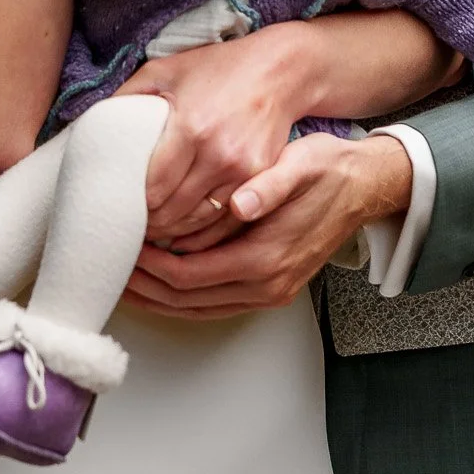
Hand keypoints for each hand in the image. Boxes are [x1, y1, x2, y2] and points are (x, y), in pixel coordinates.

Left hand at [114, 27, 311, 240]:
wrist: (281, 69)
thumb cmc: (218, 67)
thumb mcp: (165, 70)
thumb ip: (128, 97)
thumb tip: (95, 127)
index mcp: (190, 127)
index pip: (153, 187)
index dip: (133, 205)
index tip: (120, 208)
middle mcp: (218, 153)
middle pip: (174, 210)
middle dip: (149, 223)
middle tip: (131, 226)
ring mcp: (243, 169)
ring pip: (200, 220)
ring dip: (174, 231)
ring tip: (153, 231)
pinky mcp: (259, 176)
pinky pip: (226, 217)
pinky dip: (203, 229)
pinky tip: (186, 229)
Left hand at [125, 133, 411, 318]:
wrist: (363, 187)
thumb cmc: (327, 171)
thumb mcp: (301, 164)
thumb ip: (270, 184)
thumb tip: (242, 201)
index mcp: (266, 257)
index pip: (187, 275)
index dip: (148, 266)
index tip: (123, 246)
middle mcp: (266, 284)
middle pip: (185, 301)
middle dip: (144, 287)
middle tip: (110, 267)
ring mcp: (269, 291)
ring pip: (196, 309)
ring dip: (158, 298)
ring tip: (126, 278)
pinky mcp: (271, 289)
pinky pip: (213, 304)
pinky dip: (182, 298)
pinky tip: (162, 282)